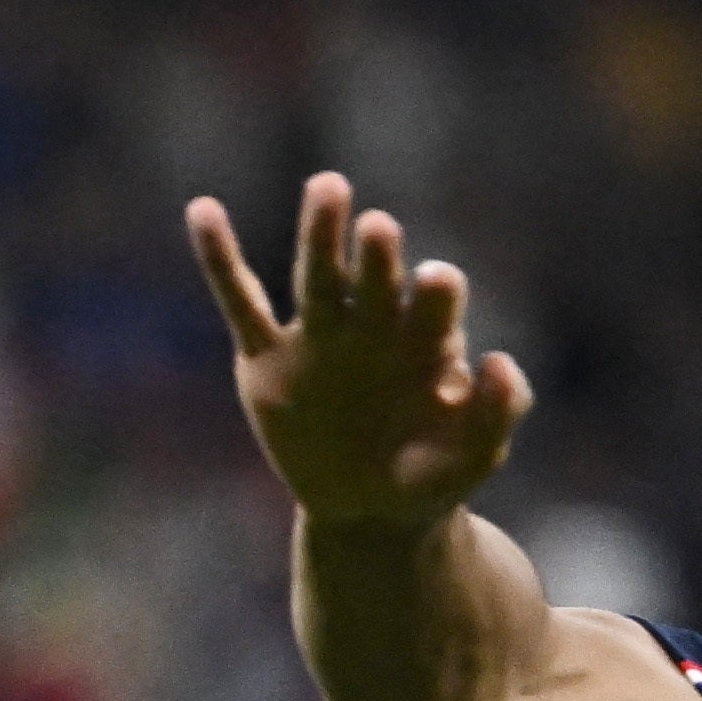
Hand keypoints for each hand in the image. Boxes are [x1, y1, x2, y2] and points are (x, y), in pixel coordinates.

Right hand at [188, 173, 532, 533]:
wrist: (371, 513)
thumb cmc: (430, 476)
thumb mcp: (472, 458)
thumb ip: (494, 413)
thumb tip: (498, 360)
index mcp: (425, 338)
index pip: (432, 302)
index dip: (434, 291)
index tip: (437, 281)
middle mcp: (372, 324)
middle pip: (374, 277)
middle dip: (377, 254)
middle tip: (380, 228)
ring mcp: (318, 336)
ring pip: (316, 276)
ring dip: (321, 233)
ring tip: (328, 187)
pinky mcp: (266, 360)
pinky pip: (240, 302)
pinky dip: (219, 259)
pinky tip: (203, 211)